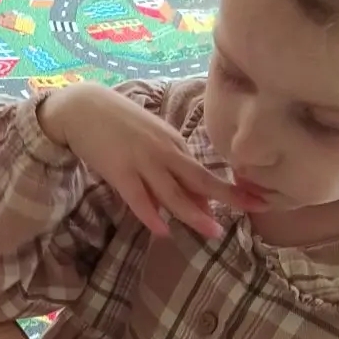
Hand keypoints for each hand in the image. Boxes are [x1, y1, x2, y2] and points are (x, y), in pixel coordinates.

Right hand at [39, 85, 264, 238]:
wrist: (82, 107)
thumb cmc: (116, 122)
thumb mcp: (151, 137)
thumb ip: (170, 161)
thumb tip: (192, 192)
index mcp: (173, 143)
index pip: (202, 172)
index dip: (227, 189)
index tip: (254, 199)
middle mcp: (163, 152)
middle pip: (200, 178)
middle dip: (229, 195)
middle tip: (256, 208)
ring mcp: (142, 161)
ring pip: (172, 192)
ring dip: (194, 213)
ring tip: (212, 231)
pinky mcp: (119, 171)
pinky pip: (138, 198)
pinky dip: (151, 215)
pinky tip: (162, 231)